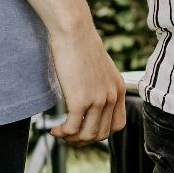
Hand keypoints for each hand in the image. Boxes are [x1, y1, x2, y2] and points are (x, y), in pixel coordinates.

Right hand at [48, 21, 126, 143]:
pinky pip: (72, 129)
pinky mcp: (80, 100)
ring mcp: (98, 99)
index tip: (85, 131)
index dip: (101, 133)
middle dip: (84, 140)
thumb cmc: (82, 47)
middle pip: (102, 133)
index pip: (118, 125)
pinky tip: (54, 129)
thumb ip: (101, 86)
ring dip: (72, 139)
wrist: (75, 32)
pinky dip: (62, 133)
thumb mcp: (100, 70)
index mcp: (119, 89)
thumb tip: (91, 100)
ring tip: (61, 133)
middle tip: (69, 136)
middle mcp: (112, 96)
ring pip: (88, 135)